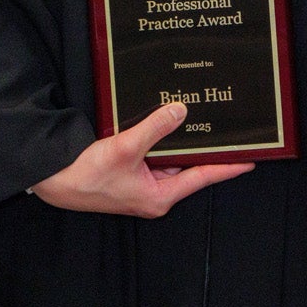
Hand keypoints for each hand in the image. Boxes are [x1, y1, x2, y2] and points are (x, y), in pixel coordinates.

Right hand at [31, 102, 250, 217]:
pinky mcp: (132, 175)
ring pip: (173, 159)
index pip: (204, 177)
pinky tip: (169, 122)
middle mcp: (156, 193)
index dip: (229, 166)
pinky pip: (156, 156)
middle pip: (191, 166)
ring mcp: (144, 185)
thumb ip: (155, 128)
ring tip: (202, 119)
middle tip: (228, 128)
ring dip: (182, 141)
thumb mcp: (124, 148)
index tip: (251, 158)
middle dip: (206, 147)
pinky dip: (164, 141)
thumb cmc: (86, 175)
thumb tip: (180, 111)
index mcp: (160, 195)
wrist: (54, 180)